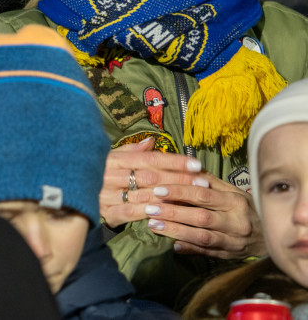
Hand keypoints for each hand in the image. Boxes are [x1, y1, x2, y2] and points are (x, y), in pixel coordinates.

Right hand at [99, 137, 202, 228]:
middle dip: (179, 179)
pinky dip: (150, 213)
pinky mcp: (105, 212)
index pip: (149, 158)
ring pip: (144, 195)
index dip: (174, 161)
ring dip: (171, 198)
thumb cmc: (95, 174)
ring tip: (193, 199)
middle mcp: (110, 175)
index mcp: (113, 159)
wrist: (71, 195)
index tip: (196, 164)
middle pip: (151, 176)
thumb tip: (151, 141)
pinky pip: (132, 213)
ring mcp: (107, 194)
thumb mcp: (110, 159)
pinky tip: (169, 214)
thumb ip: (131, 151)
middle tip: (202, 182)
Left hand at [143, 174, 264, 259]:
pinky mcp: (229, 255)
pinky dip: (188, 249)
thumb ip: (210, 181)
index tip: (158, 189)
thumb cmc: (246, 209)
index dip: (180, 192)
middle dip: (173, 212)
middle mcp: (236, 222)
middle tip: (149, 208)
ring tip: (153, 225)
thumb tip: (185, 166)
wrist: (273, 236)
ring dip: (175, 231)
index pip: (204, 195)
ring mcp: (233, 241)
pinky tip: (171, 246)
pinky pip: (206, 253)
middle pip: (200, 217)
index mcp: (236, 201)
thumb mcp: (233, 192)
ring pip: (201, 237)